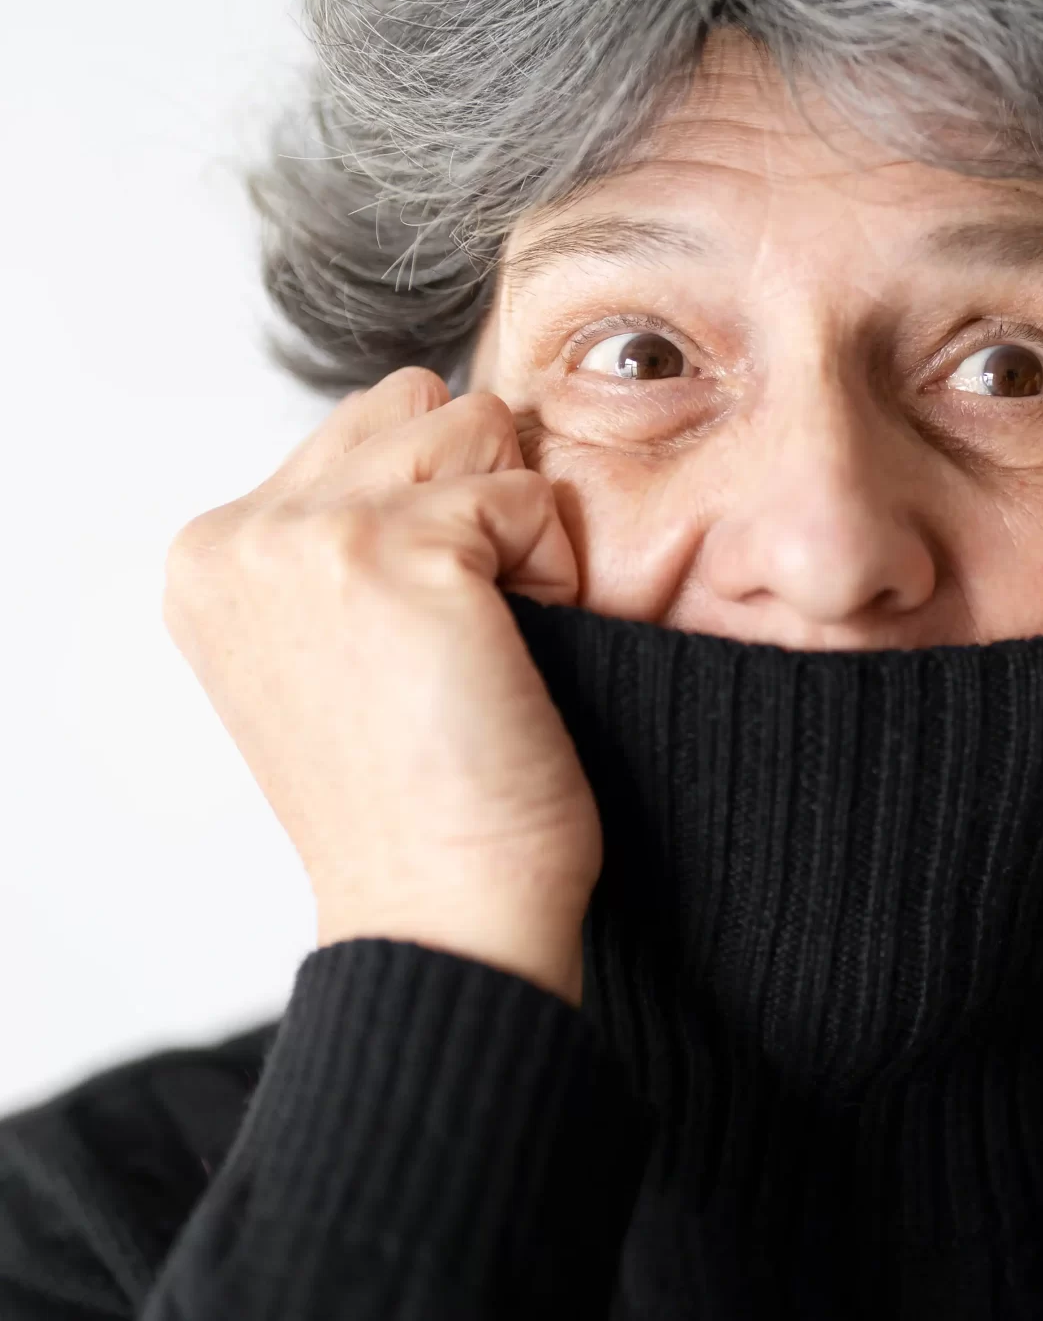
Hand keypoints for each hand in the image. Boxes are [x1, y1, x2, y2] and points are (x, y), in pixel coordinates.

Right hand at [165, 367, 600, 1003]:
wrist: (444, 910)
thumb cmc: (418, 795)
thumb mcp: (331, 643)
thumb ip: (343, 528)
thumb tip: (439, 410)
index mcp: (211, 554)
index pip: (364, 428)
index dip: (435, 512)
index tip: (417, 639)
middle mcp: (239, 534)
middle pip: (420, 410)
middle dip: (475, 502)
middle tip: (462, 637)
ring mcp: (307, 536)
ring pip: (477, 432)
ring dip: (517, 533)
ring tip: (487, 645)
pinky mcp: (396, 549)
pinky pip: (531, 495)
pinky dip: (554, 572)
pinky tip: (516, 658)